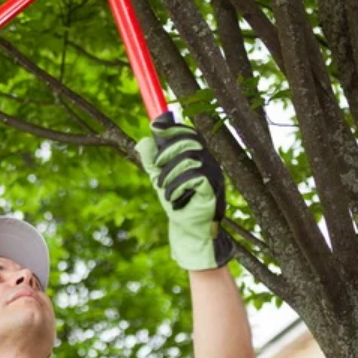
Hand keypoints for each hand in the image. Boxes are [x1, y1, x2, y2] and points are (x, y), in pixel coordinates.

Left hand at [135, 112, 233, 270]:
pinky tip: (173, 199)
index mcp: (198, 157)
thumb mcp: (160, 179)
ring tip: (163, 190)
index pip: (189, 134)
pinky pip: (193, 177)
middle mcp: (209, 162)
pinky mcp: (213, 188)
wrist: (188, 230)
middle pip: (189, 141)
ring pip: (188, 159)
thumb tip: (143, 141)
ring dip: (169, 174)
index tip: (155, 127)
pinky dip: (177, 187)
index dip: (173, 128)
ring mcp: (214, 175)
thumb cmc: (177, 204)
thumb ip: (152, 161)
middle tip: (156, 169)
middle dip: (167, 152)